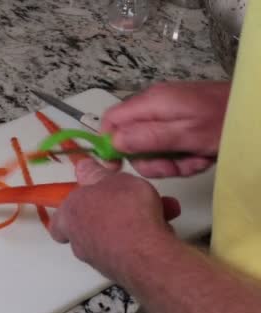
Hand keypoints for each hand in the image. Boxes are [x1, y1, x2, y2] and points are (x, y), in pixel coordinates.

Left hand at [50, 159, 180, 282]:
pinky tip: (164, 225)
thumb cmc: (124, 212)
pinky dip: (145, 237)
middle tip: (134, 199)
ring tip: (161, 208)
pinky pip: (131, 248)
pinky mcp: (119, 270)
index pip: (59, 219)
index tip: (87, 201)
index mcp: (70, 215)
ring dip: (136, 221)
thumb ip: (97, 174)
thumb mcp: (112, 179)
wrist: (147, 253)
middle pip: (92, 223)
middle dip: (115, 210)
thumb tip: (83, 167)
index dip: (72, 210)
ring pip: (116, 234)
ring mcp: (98, 258)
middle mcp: (79, 240)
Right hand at [101, 81, 229, 177]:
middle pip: (131, 140)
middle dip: (151, 160)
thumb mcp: (186, 134)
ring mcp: (169, 115)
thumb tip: (113, 142)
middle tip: (173, 167)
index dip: (108, 144)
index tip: (116, 167)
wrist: (257, 115)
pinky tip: (201, 157)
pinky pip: (170, 147)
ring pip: (152, 148)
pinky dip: (184, 157)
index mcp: (150, 103)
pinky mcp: (181, 124)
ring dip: (171, 162)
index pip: (111, 121)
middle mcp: (155, 107)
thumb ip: (147, 137)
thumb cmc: (223, 122)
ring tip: (194, 161)